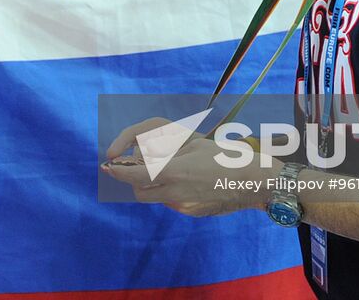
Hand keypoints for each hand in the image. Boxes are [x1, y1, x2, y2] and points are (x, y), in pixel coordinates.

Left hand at [104, 119, 259, 217]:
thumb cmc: (224, 156)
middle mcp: (175, 192)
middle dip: (134, 180)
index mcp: (174, 172)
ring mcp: (184, 204)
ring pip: (155, 198)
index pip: (136, 174)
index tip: (108, 166)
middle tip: (135, 167)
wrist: (251, 181)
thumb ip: (168, 154)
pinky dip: (169, 191)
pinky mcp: (192, 211)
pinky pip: (172, 201)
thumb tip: (148, 158)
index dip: (119, 171)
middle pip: (140, 191)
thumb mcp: (194, 147)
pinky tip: (184, 180)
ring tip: (162, 171)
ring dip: (150, 187)